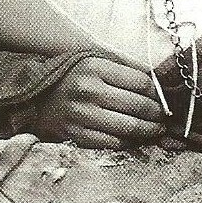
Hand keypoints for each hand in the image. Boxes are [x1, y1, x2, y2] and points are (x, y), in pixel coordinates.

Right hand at [31, 57, 166, 149]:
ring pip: (128, 127)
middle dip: (157, 114)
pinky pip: (111, 142)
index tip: (164, 98)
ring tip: (157, 130)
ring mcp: (81, 115)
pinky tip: (135, 138)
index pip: (141, 82)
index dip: (158, 93)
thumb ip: (126, 66)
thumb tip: (158, 78)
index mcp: (96, 67)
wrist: (35, 98)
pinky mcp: (75, 135)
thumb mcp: (96, 60)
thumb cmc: (73, 77)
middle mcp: (88, 90)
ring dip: (148, 131)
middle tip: (165, 117)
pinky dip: (128, 142)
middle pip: (138, 106)